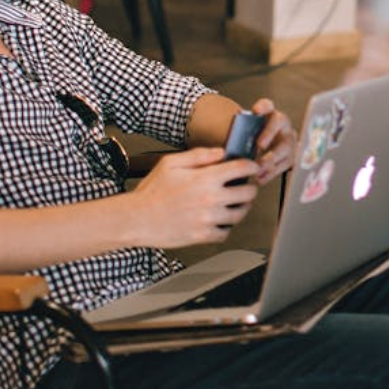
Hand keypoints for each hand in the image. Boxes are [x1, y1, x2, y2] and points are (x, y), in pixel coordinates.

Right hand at [129, 148, 259, 246]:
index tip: (252, 168)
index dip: (251, 166)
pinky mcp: (202, 236)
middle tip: (244, 187)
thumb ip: (199, 155)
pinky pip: (226, 233)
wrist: (136, 219)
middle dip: (249, 187)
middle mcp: (210, 199)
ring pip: (240, 214)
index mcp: (205, 179)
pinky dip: (226, 227)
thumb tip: (220, 153)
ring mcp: (208, 219)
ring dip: (241, 207)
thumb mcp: (171, 163)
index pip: (241, 169)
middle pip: (248, 193)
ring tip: (234, 204)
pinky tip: (219, 220)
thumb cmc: (151, 191)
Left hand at [246, 98, 296, 183]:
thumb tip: (229, 146)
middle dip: (269, 134)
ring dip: (271, 158)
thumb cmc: (254, 139)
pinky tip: (261, 178)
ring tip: (258, 168)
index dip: (263, 106)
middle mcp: (282, 124)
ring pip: (285, 147)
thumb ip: (242, 135)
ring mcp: (289, 140)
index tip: (256, 111)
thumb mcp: (248, 133)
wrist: (267, 148)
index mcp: (270, 114)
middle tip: (259, 145)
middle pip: (279, 123)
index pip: (267, 105)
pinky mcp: (292, 156)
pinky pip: (284, 165)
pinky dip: (271, 173)